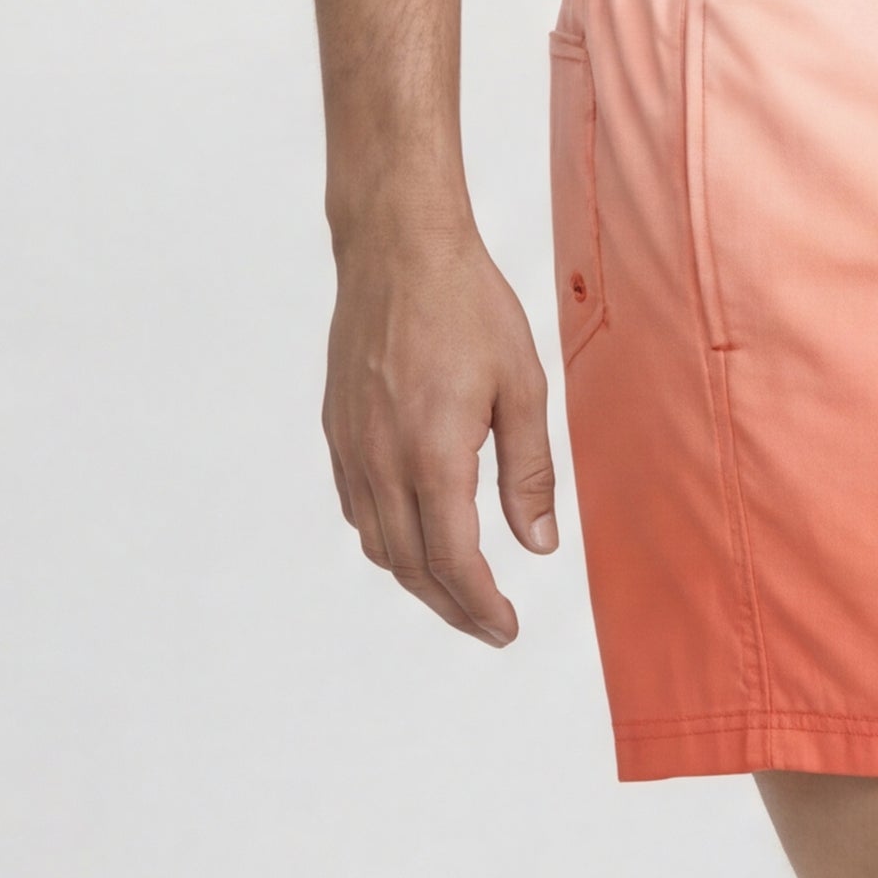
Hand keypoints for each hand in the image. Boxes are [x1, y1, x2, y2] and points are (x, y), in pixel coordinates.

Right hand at [322, 214, 559, 641]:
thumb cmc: (465, 305)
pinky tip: (417, 534)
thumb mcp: (524, 386)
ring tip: (459, 590)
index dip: (480, 607)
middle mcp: (382, 460)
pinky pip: (358, 508)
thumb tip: (539, 544)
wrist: (396, 248)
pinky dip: (388, 539)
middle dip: (452, 608)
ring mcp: (352, 447)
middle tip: (489, 626)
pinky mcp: (337, 430)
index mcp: (433, 453)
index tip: (506, 629)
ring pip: (378, 544)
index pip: (453, 561)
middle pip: (412, 567)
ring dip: (418, 579)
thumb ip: (530, 473)